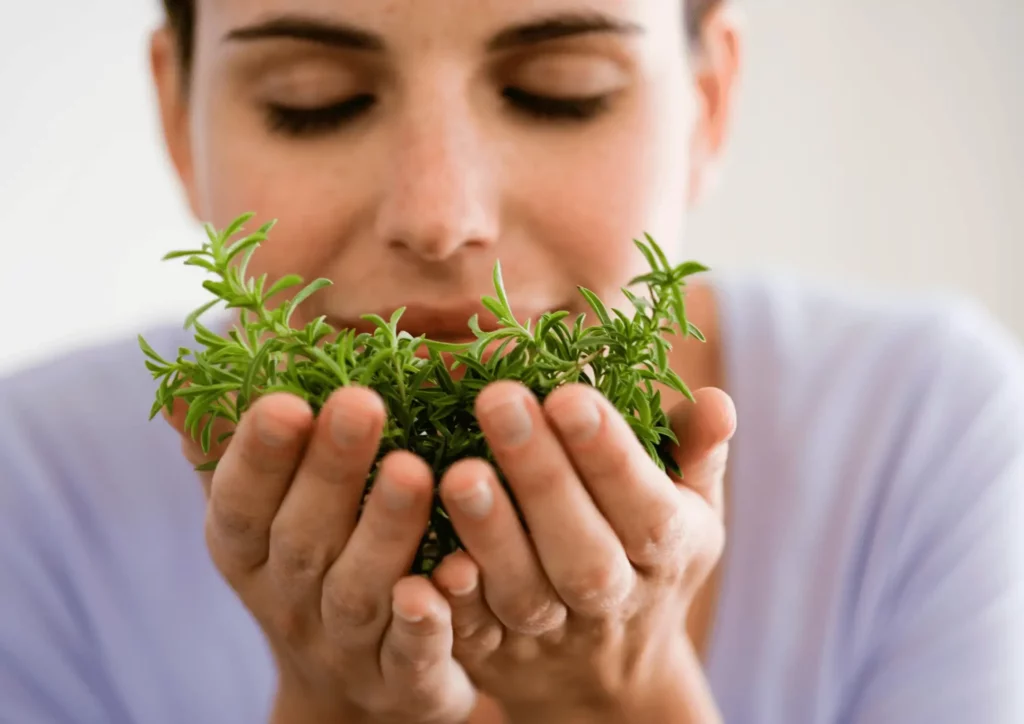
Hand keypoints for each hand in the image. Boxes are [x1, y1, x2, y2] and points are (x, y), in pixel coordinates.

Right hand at [166, 388, 475, 723]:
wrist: (348, 688)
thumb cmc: (308, 568)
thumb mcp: (261, 516)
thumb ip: (229, 451)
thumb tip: (182, 380)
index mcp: (249, 551)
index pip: (239, 503)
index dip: (258, 455)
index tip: (286, 399)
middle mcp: (289, 599)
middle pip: (303, 539)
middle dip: (330, 471)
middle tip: (361, 402)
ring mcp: (344, 646)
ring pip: (360, 591)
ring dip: (384, 531)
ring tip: (415, 470)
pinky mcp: (400, 682)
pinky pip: (411, 655)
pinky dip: (426, 622)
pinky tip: (454, 573)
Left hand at [430, 382, 734, 722]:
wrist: (609, 674)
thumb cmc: (647, 556)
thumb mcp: (689, 507)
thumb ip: (696, 451)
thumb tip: (717, 401)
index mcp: (665, 550)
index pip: (644, 504)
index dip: (608, 453)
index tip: (569, 394)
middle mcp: (612, 596)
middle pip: (582, 548)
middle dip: (542, 476)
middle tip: (500, 400)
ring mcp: (552, 632)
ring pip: (524, 591)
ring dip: (491, 535)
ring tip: (459, 471)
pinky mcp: (496, 654)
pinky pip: (474, 635)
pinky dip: (453, 606)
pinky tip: (429, 559)